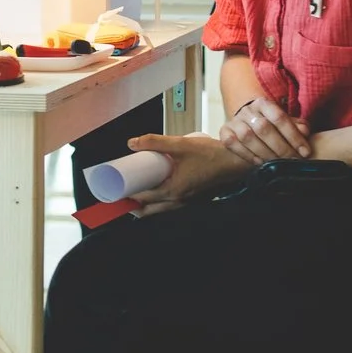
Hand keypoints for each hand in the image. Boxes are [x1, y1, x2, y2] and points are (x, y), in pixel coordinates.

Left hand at [128, 132, 249, 213]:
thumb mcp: (180, 144)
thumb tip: (132, 142)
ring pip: (159, 210)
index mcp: (173, 191)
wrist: (237, 162)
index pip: (142, 198)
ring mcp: (186, 202)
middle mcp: (179, 201)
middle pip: (147, 211)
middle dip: (131, 205)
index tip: (114, 189)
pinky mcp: (192, 199)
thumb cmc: (213, 155)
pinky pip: (170, 205)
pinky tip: (156, 188)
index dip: (125, 195)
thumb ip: (155, 142)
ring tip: (135, 191)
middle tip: (120, 193)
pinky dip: (159, 201)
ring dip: (145, 204)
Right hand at [216, 96, 309, 165]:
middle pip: (263, 128)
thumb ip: (297, 126)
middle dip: (280, 147)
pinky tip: (259, 162)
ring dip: (264, 153)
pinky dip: (246, 155)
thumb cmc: (271, 126)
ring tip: (277, 163)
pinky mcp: (225, 132)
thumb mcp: (287, 123)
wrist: (248, 125)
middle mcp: (248, 110)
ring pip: (247, 136)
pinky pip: (232, 144)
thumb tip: (304, 132)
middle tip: (292, 160)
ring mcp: (234, 121)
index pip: (280, 118)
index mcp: (264, 104)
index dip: (294, 136)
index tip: (304, 152)